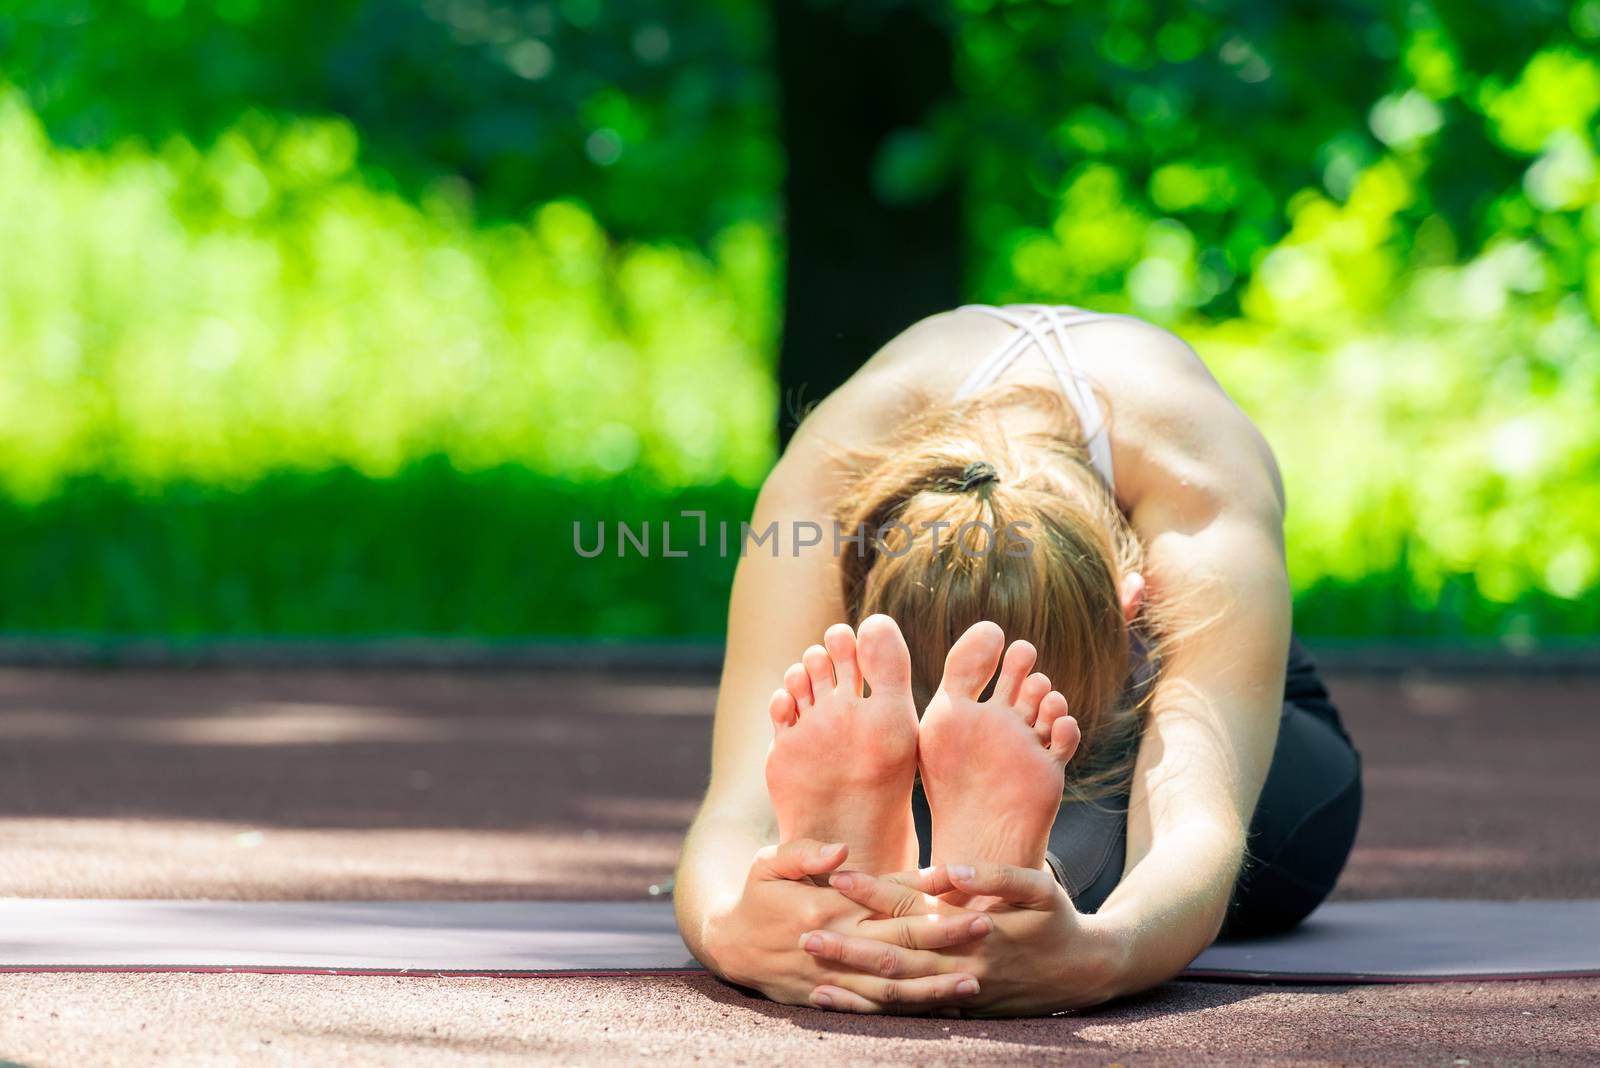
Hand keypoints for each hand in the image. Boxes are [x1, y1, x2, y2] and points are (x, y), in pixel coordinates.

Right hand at [700, 839, 994, 1010]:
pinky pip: (875, 1010)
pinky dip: (908, 1013)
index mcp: (824, 907)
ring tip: (975, 981)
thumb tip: (841, 849)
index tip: (962, 888)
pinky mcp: (831, 1000)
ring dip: (934, 986)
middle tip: (986, 928)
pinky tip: (940, 1013)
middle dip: (944, 937)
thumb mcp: (767, 863)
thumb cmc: (755, 895)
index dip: (923, 895)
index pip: (883, 900)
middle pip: (897, 944)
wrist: (728, 945)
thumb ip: (803, 853)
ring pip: (891, 987)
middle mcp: (834, 945)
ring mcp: (833, 978)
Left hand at [804, 862, 1125, 1015]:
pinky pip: (910, 1013)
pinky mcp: (959, 1009)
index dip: (874, 893)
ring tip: (812, 977)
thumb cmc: (1059, 922)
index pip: (913, 908)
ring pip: (898, 992)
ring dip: (855, 984)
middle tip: (804, 931)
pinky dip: (875, 1009)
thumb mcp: (1039, 889)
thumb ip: (997, 875)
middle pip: (895, 954)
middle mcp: (959, 964)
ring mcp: (958, 991)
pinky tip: (844, 1004)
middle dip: (849, 944)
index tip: (837, 879)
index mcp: (973, 929)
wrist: (1085, 973)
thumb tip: (951, 869)